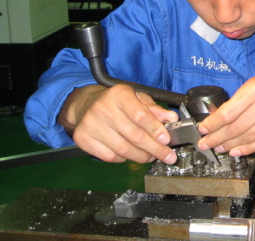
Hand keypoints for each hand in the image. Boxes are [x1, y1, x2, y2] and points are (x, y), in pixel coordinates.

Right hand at [57, 83, 178, 164]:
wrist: (86, 104)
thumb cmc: (116, 101)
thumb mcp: (137, 98)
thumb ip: (155, 109)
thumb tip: (171, 119)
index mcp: (119, 94)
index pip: (140, 116)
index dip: (155, 130)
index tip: (166, 140)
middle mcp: (103, 108)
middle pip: (134, 135)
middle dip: (154, 148)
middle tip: (166, 155)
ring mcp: (91, 124)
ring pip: (123, 149)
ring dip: (141, 156)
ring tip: (151, 156)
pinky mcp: (83, 139)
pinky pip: (109, 156)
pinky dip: (123, 159)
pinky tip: (130, 154)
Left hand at [197, 64, 254, 156]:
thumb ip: (241, 99)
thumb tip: (219, 118)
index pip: (229, 112)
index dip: (213, 124)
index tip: (203, 129)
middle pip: (236, 127)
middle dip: (217, 138)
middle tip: (205, 144)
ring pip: (249, 137)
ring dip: (230, 145)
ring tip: (219, 147)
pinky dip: (248, 149)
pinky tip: (237, 151)